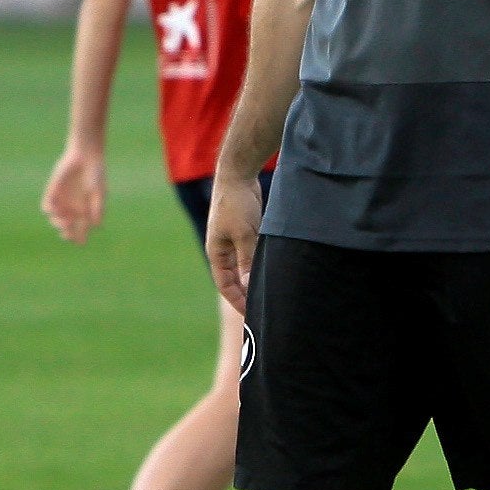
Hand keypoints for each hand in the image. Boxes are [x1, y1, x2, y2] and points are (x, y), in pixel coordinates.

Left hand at [41, 146, 105, 242]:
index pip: (81, 230)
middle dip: (67, 233)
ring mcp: (62, 202)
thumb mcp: (99, 192)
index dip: (80, 238)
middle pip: (67, 228)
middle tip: (69, 230)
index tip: (80, 241)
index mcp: (86, 211)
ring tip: (65, 220)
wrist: (84, 157)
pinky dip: (50, 210)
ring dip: (58, 223)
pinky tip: (54, 210)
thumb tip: (97, 225)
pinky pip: (47, 206)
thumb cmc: (96, 175)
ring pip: (56, 220)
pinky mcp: (52, 193)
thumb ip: (97, 208)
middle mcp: (73, 209)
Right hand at [205, 171, 265, 313]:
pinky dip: (259, 263)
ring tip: (269, 292)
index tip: (251, 315)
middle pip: (234, 278)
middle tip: (262, 308)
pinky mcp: (245, 230)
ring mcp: (233, 239)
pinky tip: (273, 270)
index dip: (237, 300)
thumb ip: (248, 261)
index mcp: (217, 253)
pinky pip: (251, 253)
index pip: (225, 285)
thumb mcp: (245, 235)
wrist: (238, 174)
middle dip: (246, 293)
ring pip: (244, 266)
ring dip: (254, 278)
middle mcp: (222, 249)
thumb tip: (250, 286)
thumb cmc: (238, 204)